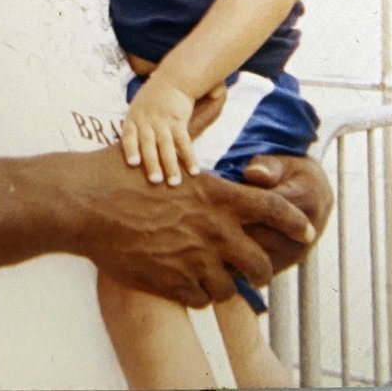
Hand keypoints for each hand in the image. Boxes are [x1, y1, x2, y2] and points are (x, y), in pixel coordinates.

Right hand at [54, 147, 317, 307]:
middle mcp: (211, 231)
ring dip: (228, 284)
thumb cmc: (121, 170)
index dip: (295, 222)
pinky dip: (200, 295)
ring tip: (219, 278)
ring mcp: (192, 260)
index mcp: (215, 196)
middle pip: (261, 262)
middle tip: (259, 270)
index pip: (273, 210)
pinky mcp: (171, 283)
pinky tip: (190, 283)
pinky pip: (201, 300)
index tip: (306, 230)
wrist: (85, 204)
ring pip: (232, 289)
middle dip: (264, 268)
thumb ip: (199, 122)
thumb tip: (218, 90)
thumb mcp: (164, 142)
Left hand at [121, 81, 196, 184]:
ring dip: (171, 166)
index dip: (130, 149)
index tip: (133, 163)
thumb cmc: (153, 98)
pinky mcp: (179, 121)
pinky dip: (189, 157)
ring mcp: (163, 121)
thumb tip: (129, 155)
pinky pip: (184, 141)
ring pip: (167, 146)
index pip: (128, 135)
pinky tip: (193, 170)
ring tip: (174, 183)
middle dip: (152, 164)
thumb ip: (134, 128)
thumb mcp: (138, 108)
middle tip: (155, 181)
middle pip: (148, 144)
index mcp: (133, 118)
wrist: (174, 79)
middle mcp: (147, 120)